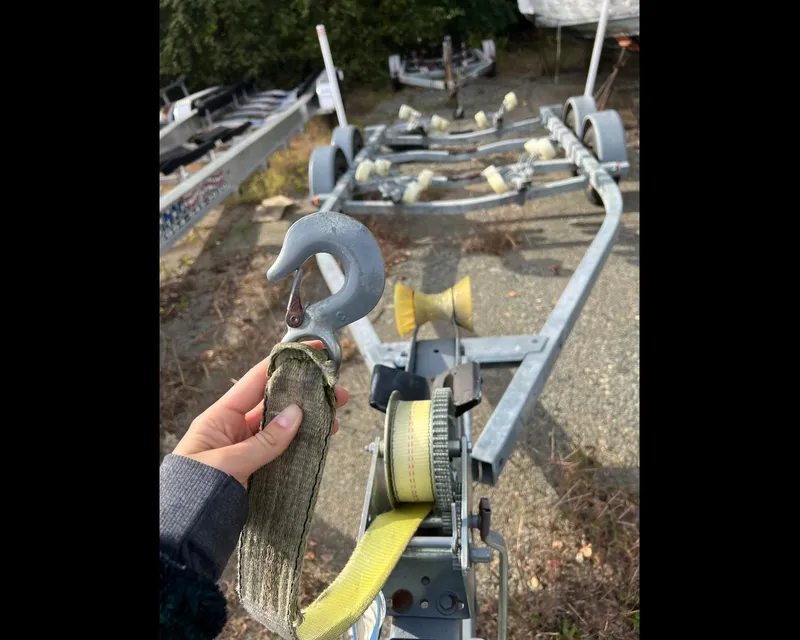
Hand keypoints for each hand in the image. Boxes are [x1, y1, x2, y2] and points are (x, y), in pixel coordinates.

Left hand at [173, 340, 348, 486]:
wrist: (183, 533)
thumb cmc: (195, 492)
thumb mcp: (229, 462)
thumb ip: (264, 440)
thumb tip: (296, 414)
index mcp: (221, 417)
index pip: (257, 380)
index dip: (285, 363)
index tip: (312, 351)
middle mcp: (235, 429)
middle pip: (275, 403)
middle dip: (306, 395)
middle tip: (336, 393)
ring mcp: (246, 449)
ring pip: (283, 428)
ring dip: (309, 422)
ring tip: (334, 420)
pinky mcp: (256, 470)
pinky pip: (282, 451)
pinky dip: (302, 445)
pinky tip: (320, 442)